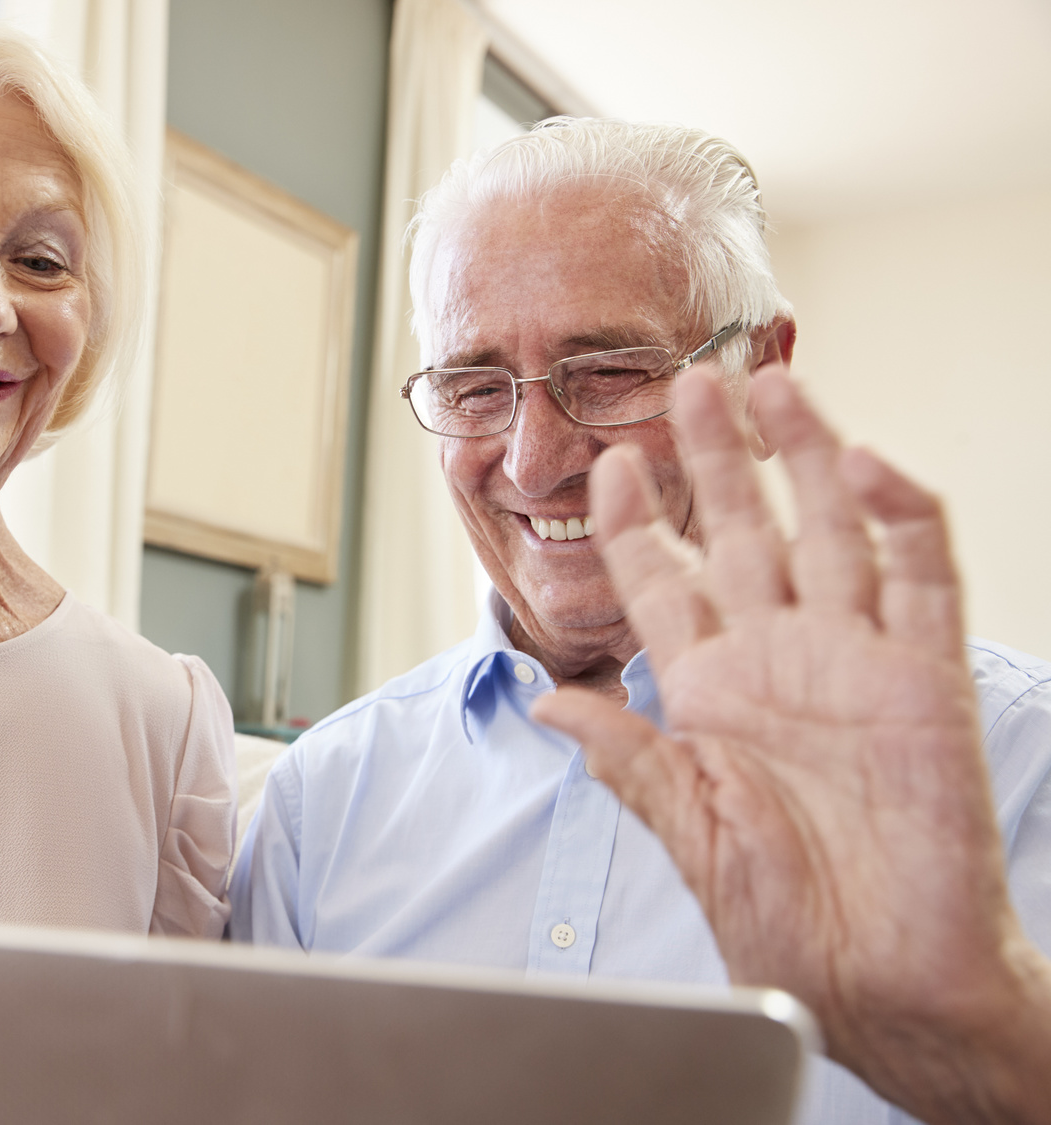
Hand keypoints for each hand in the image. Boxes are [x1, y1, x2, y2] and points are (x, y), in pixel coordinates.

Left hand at [532, 368, 1050, 1123]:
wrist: (879, 980)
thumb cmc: (780, 916)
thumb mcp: (684, 828)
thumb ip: (626, 756)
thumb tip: (547, 701)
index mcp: (709, 691)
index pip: (664, 581)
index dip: (634, 521)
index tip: (602, 465)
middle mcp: (778, 659)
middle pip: (743, 530)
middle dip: (714, 458)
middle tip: (687, 384)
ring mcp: (855, 660)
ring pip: (829, 529)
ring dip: (803, 455)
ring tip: (771, 385)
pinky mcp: (926, 678)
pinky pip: (919, 578)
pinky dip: (899, 516)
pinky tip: (863, 462)